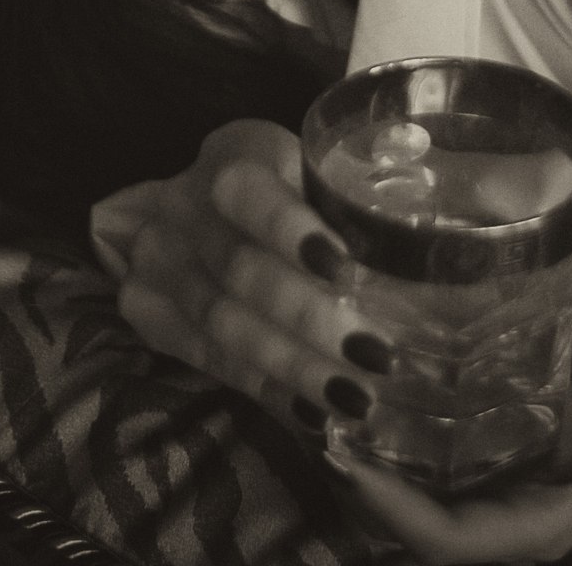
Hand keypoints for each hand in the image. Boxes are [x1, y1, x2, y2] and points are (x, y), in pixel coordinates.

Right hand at [94, 119, 393, 436]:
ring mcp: (160, 263)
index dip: (290, 231)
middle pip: (240, 271)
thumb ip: (343, 201)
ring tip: (354, 399)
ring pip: (223, 325)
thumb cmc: (277, 185)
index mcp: (233, 157)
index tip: (344, 270)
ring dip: (293, 368)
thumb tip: (421, 256)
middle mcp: (184, 208)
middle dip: (309, 319)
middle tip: (374, 356)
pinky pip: (208, 360)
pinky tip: (313, 414)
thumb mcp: (305, 171)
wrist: (182, 207)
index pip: (249, 193)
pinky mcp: (150, 314)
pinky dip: (266, 390)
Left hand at [321, 291, 571, 562]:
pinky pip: (423, 451)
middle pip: (418, 528)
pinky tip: (357, 383)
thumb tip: (551, 422)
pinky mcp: (483, 438)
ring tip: (322, 405)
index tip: (349, 463)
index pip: (454, 543)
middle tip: (317, 428)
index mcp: (547, 520)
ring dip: (366, 461)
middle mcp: (511, 511)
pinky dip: (387, 429)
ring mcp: (495, 477)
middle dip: (363, 491)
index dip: (396, 515)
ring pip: (413, 492)